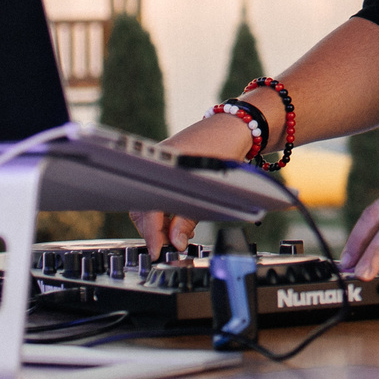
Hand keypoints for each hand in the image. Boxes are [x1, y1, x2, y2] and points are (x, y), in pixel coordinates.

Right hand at [132, 114, 256, 255]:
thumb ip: (188, 218)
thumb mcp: (209, 189)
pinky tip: (182, 222)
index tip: (157, 251)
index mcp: (161, 167)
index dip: (152, 233)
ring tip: (180, 236)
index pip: (148, 207)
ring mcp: (160, 168)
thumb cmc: (223, 150)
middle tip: (171, 248)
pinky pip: (159, 197)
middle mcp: (156, 166)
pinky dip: (168, 213)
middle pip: (143, 208)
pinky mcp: (167, 172)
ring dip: (162, 225)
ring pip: (151, 205)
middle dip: (155, 231)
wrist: (235, 128)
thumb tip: (175, 242)